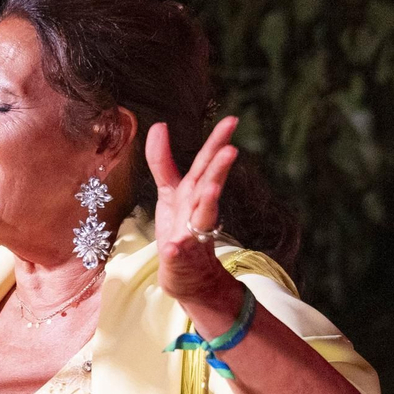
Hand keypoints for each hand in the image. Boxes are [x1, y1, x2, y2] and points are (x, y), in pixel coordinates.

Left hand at [146, 116, 239, 302]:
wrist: (186, 272)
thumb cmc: (179, 227)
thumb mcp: (170, 191)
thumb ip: (163, 160)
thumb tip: (160, 124)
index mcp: (194, 191)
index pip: (207, 163)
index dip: (217, 141)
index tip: (233, 120)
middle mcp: (197, 209)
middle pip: (208, 186)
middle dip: (219, 170)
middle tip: (232, 150)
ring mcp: (191, 234)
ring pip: (202, 217)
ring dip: (207, 203)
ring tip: (212, 189)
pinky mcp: (180, 257)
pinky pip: (178, 253)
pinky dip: (176, 249)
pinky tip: (172, 247)